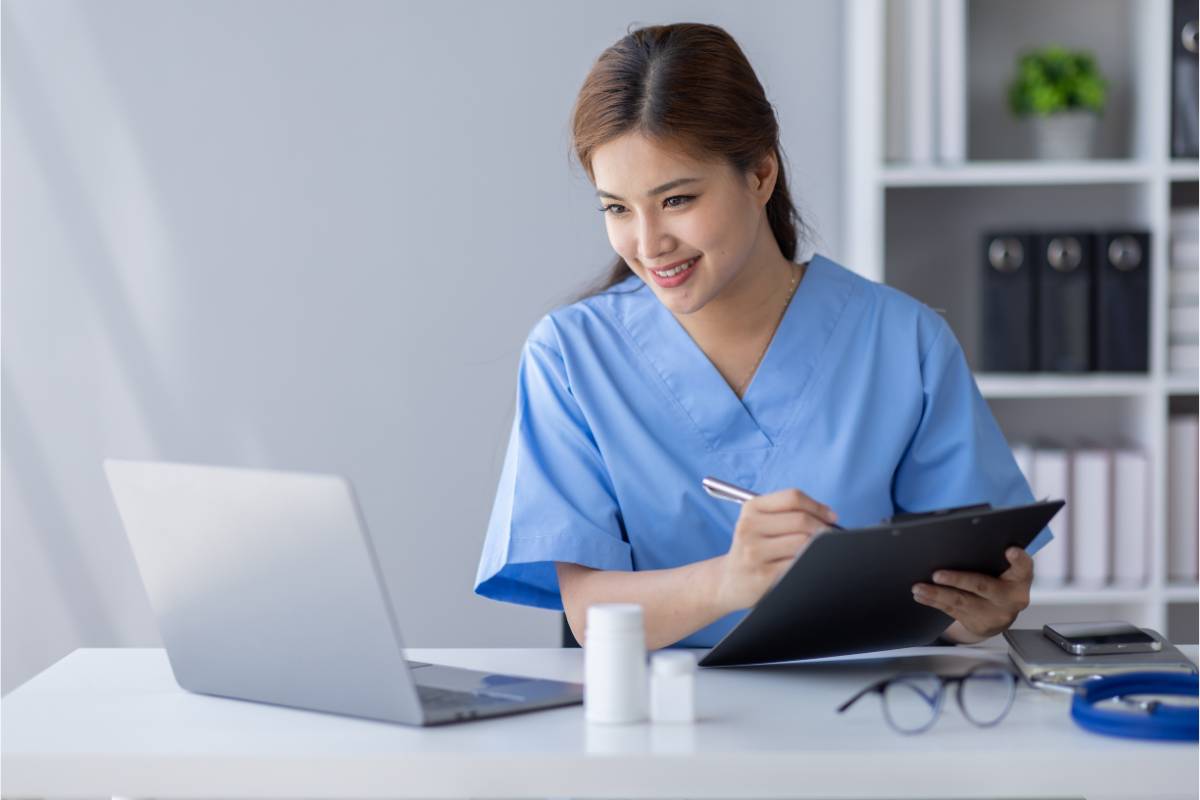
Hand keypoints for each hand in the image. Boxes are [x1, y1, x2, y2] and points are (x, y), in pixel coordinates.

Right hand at [716, 488, 838, 612]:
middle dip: (823, 528)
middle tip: (830, 537)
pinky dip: (810, 563)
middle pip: (801, 520)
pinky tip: (807, 565)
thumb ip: (788, 514)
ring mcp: (754, 552)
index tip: (830, 516)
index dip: (817, 506)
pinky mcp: (763, 575)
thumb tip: (828, 517)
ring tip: (818, 552)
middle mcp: (749, 527)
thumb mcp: (760, 524)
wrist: (730, 582)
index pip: (792, 497)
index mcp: (751, 508)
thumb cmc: (755, 550)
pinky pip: (799, 564)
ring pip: (803, 542)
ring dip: (818, 547)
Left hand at [911, 547, 1033, 640]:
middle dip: (958, 580)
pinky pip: (952, 611)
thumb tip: (959, 538)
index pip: (1023, 567)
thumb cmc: (999, 582)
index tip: (1010, 550)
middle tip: (937, 575)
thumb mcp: (1005, 570)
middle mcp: (1010, 598)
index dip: (1019, 559)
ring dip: (937, 593)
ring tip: (919, 587)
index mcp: (1020, 579)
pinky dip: (934, 601)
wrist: (1000, 616)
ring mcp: (994, 613)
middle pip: (982, 586)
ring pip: (962, 601)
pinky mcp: (977, 623)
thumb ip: (993, 557)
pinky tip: (921, 595)